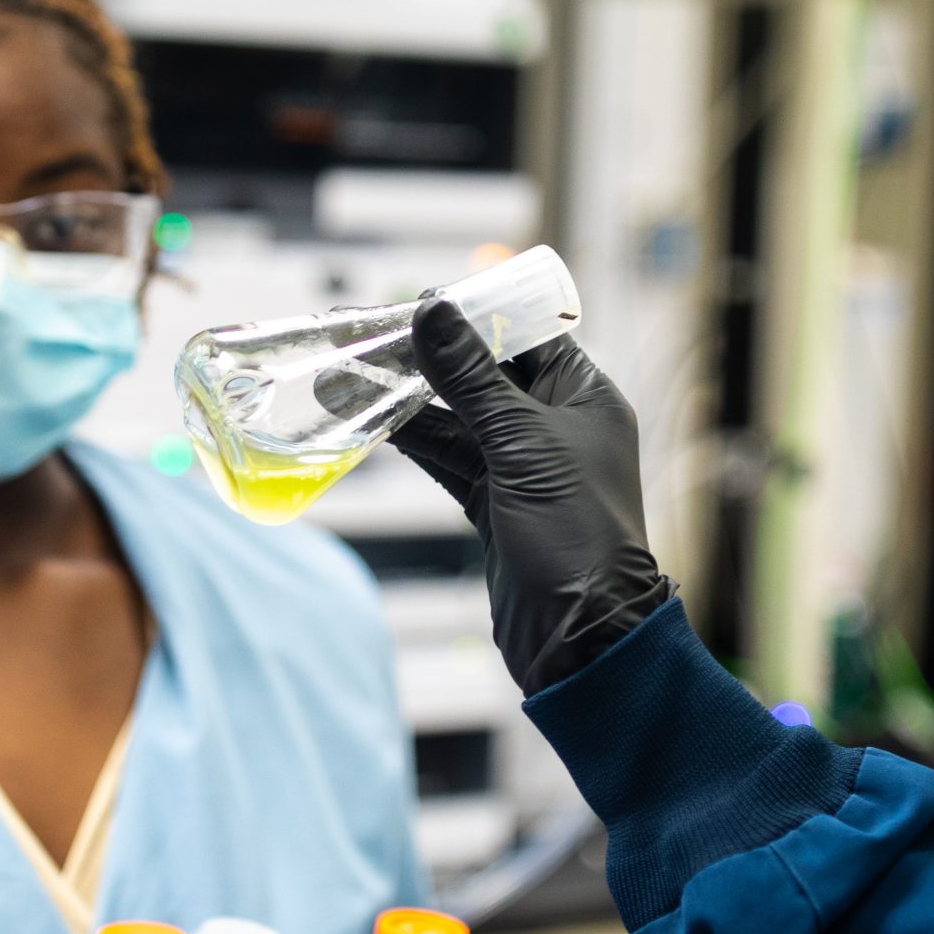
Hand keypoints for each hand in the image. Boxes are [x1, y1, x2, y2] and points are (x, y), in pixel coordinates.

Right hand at [391, 299, 673, 694]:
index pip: (527, 336)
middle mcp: (556, 426)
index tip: (419, 300)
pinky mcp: (494, 505)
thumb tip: (430, 310)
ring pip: (458, 420)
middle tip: (366, 334)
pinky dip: (414, 441)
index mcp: (584, 398)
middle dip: (427, 358)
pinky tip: (371, 419)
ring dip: (408, 401)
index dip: (475, 316)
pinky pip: (449, 460)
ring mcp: (523, 467)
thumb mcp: (520, 443)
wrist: (580, 633)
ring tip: (348, 376)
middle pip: (484, 375)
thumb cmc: (572, 531)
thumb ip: (471, 377)